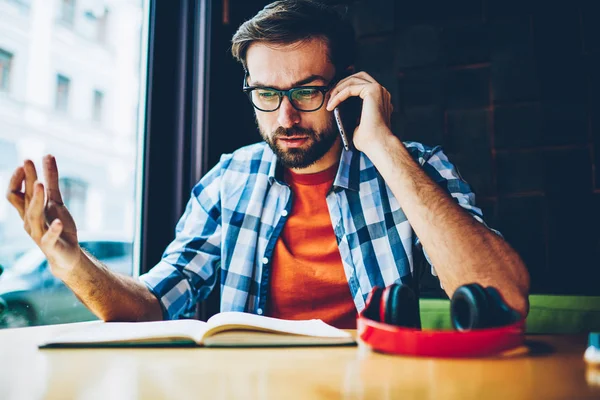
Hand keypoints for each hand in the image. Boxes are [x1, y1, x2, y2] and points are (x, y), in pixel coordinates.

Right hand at [6, 155, 80, 277]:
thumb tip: (47, 155)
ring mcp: (39, 233)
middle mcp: (29, 221)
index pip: (15, 193)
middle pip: (25, 199)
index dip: (17, 178)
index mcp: (28, 211)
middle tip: (27, 161)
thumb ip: (52, 180)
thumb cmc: (58, 227)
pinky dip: (53, 229)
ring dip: (36, 199)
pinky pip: (49, 237)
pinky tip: (58, 222)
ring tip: (41, 184)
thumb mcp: (56, 201)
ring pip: (33, 215)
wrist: (66, 255)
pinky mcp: (51, 245)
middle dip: (26, 180)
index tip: (25, 161)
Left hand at [326, 71, 394, 152]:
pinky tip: (332, 104)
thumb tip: (339, 110)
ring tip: (329, 101)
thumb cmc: (369, 140)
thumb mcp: (357, 125)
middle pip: (357, 77)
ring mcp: (379, 89)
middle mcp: (381, 92)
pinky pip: (350, 88)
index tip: (333, 97)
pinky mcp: (373, 90)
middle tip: (330, 96)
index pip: (361, 84)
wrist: (377, 145)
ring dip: (338, 89)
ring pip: (353, 80)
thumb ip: (352, 115)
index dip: (346, 88)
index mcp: (380, 99)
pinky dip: (339, 95)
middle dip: (341, 84)